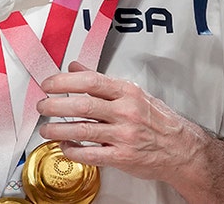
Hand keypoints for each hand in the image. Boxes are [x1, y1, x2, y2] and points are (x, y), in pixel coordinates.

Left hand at [36, 61, 204, 181]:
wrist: (181, 149)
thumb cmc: (157, 120)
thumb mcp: (132, 93)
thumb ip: (101, 81)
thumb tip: (75, 66)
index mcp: (127, 92)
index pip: (90, 81)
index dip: (64, 82)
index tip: (48, 84)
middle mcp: (125, 112)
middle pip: (82, 105)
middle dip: (55, 105)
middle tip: (42, 106)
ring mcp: (123, 135)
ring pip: (82, 130)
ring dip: (57, 129)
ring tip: (45, 128)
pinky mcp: (121, 157)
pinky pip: (90, 154)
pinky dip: (72, 151)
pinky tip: (65, 146)